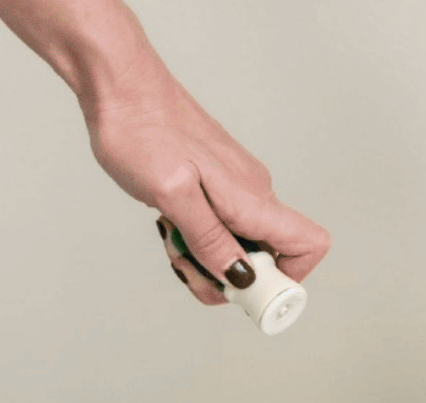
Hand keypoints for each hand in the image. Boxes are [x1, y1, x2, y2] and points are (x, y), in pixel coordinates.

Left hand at [86, 65, 329, 306]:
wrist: (118, 86)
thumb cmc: (141, 129)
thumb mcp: (172, 195)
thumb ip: (211, 239)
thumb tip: (243, 277)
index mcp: (251, 198)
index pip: (307, 245)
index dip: (287, 280)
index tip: (246, 292)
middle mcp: (252, 196)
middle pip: (266, 262)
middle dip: (227, 278)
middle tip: (188, 263)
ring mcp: (235, 192)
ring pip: (236, 249)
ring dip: (204, 260)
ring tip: (171, 237)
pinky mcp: (215, 189)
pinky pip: (219, 231)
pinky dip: (195, 240)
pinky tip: (169, 223)